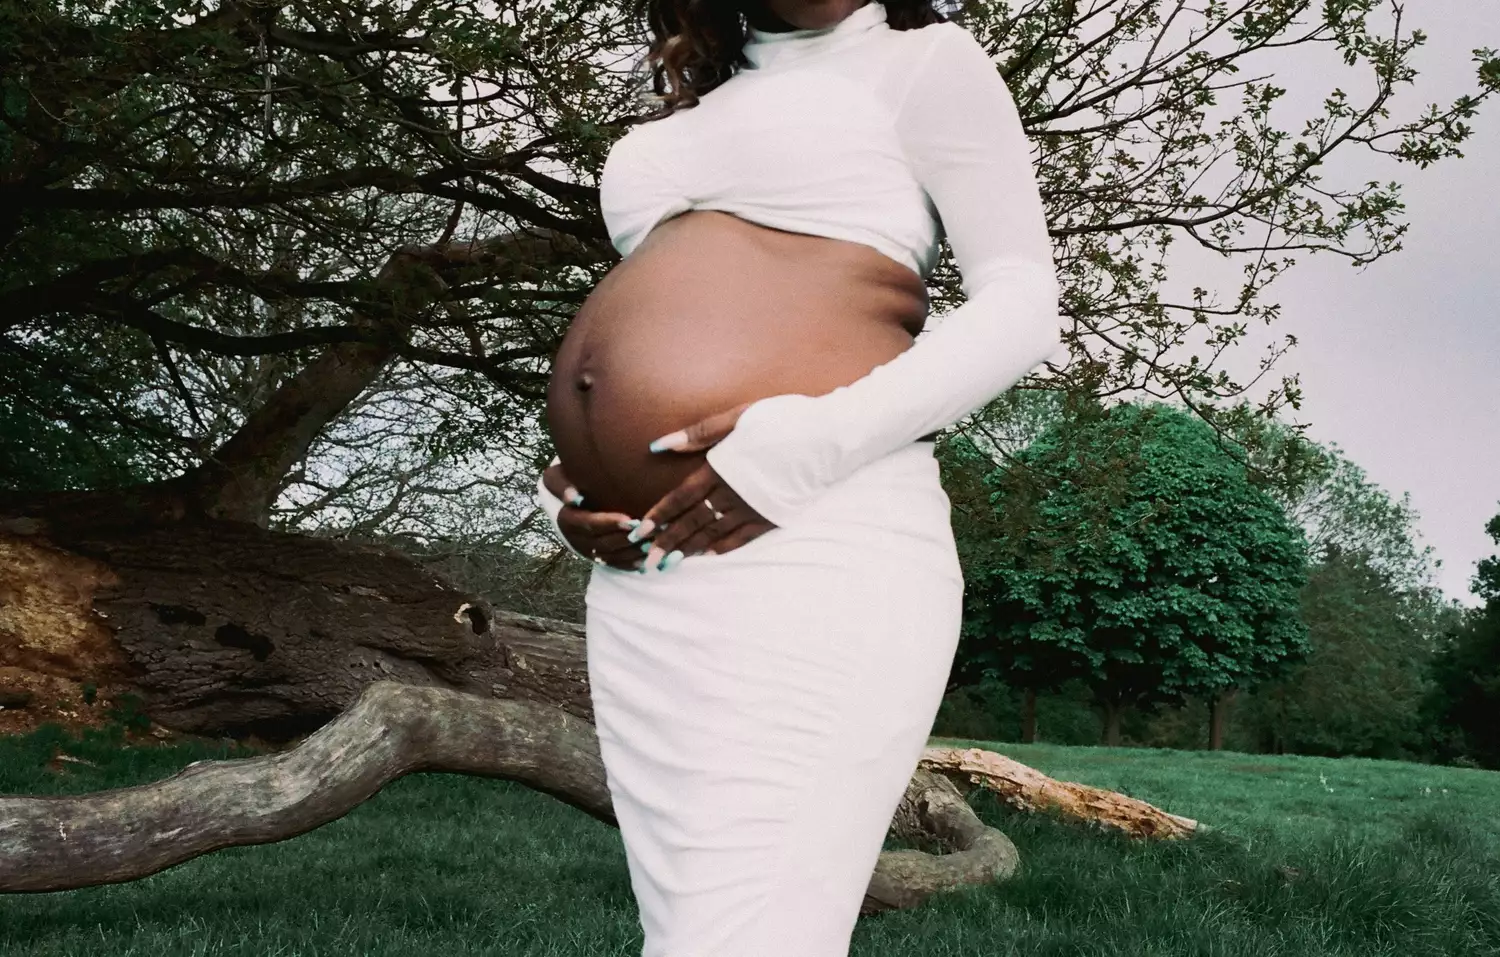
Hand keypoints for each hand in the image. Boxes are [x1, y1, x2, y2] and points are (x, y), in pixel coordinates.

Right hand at [541, 462, 645, 571]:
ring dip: (633, 553)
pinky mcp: (599, 558)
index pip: (590, 524)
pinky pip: (617, 565)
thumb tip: (573, 497)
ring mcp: (588, 552)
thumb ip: (561, 485)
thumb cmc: (571, 481)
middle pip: (604, 543)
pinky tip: (649, 558)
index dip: (610, 524)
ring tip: (654, 545)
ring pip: (612, 556)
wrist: (574, 498)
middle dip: (628, 540)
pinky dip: (633, 563)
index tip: (630, 520)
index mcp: (567, 521)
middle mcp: (576, 540)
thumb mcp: (557, 478)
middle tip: (650, 534)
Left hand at [634, 403, 776, 570]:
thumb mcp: (738, 418)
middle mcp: (732, 493)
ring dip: (689, 549)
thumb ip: (698, 434)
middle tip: (647, 562)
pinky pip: (743, 538)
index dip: (659, 516)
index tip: (639, 532)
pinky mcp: (772, 515)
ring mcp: (753, 508)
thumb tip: (659, 445)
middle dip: (667, 542)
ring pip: (714, 533)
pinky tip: (710, 555)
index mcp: (720, 468)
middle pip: (692, 521)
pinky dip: (724, 547)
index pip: (680, 498)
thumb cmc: (783, 419)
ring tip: (670, 562)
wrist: (829, 437)